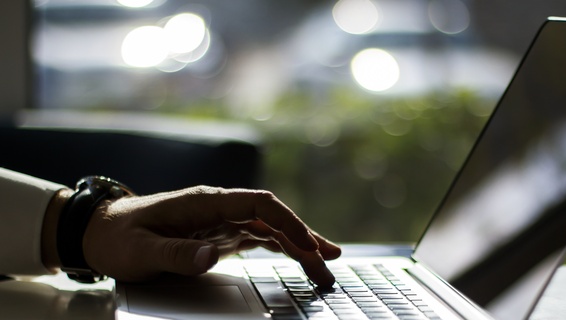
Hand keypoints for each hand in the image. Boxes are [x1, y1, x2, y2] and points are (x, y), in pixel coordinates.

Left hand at [80, 186, 340, 286]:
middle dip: (303, 237)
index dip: (288, 222)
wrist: (102, 231)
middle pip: (272, 218)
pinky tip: (297, 258)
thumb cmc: (119, 237)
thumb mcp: (141, 250)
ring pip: (270, 229)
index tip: (308, 244)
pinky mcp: (219, 235)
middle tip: (329, 262)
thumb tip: (212, 256)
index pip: (259, 205)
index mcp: (205, 202)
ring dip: (297, 245)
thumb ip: (175, 252)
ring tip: (323, 265)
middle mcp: (219, 208)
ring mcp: (221, 221)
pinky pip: (258, 238)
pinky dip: (281, 248)